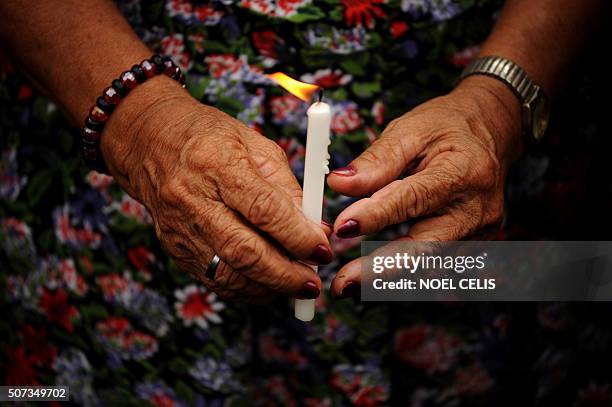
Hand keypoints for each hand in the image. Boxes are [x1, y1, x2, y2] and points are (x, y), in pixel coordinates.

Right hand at [101, 76, 332, 302]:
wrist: (149, 142)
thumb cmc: (210, 138)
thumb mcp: (256, 145)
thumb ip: (287, 188)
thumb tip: (316, 229)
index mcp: (216, 163)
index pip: (263, 209)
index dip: (298, 235)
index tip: (323, 249)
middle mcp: (192, 199)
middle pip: (244, 251)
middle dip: (286, 274)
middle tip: (313, 282)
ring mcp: (179, 228)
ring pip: (229, 275)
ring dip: (269, 287)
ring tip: (296, 287)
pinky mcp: (174, 248)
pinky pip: (215, 280)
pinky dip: (247, 289)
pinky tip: (269, 285)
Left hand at [327, 76, 521, 296]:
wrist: (490, 133)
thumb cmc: (446, 128)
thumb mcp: (411, 129)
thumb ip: (377, 160)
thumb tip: (339, 184)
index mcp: (463, 172)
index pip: (414, 198)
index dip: (376, 215)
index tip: (342, 227)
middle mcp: (476, 209)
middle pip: (426, 247)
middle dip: (381, 269)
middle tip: (343, 283)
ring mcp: (479, 231)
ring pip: (427, 262)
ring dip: (387, 275)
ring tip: (350, 282)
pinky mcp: (474, 243)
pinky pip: (434, 261)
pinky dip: (403, 268)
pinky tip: (375, 274)